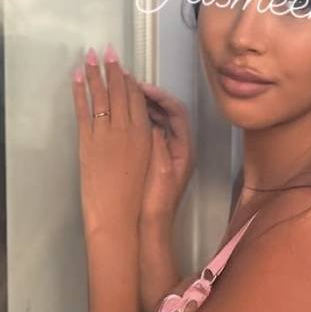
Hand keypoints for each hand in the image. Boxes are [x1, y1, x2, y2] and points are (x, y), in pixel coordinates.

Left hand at [71, 46, 150, 235]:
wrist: (120, 215)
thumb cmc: (138, 199)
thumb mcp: (151, 167)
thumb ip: (147, 144)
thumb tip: (144, 130)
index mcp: (144, 135)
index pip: (138, 99)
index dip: (130, 82)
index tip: (124, 69)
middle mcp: (126, 130)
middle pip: (120, 92)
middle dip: (113, 70)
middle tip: (107, 51)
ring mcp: (106, 134)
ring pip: (101, 96)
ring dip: (94, 73)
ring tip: (90, 56)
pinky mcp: (88, 142)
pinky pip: (83, 109)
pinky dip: (79, 91)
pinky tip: (76, 77)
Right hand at [137, 81, 193, 230]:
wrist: (152, 224)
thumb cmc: (157, 200)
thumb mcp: (160, 170)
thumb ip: (158, 144)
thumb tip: (152, 122)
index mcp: (185, 148)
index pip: (177, 112)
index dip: (161, 97)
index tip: (143, 88)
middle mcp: (179, 146)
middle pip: (169, 113)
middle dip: (152, 98)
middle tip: (132, 87)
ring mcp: (168, 151)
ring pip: (159, 121)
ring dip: (145, 108)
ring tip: (127, 97)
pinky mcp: (156, 157)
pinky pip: (151, 131)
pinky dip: (140, 121)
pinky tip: (126, 116)